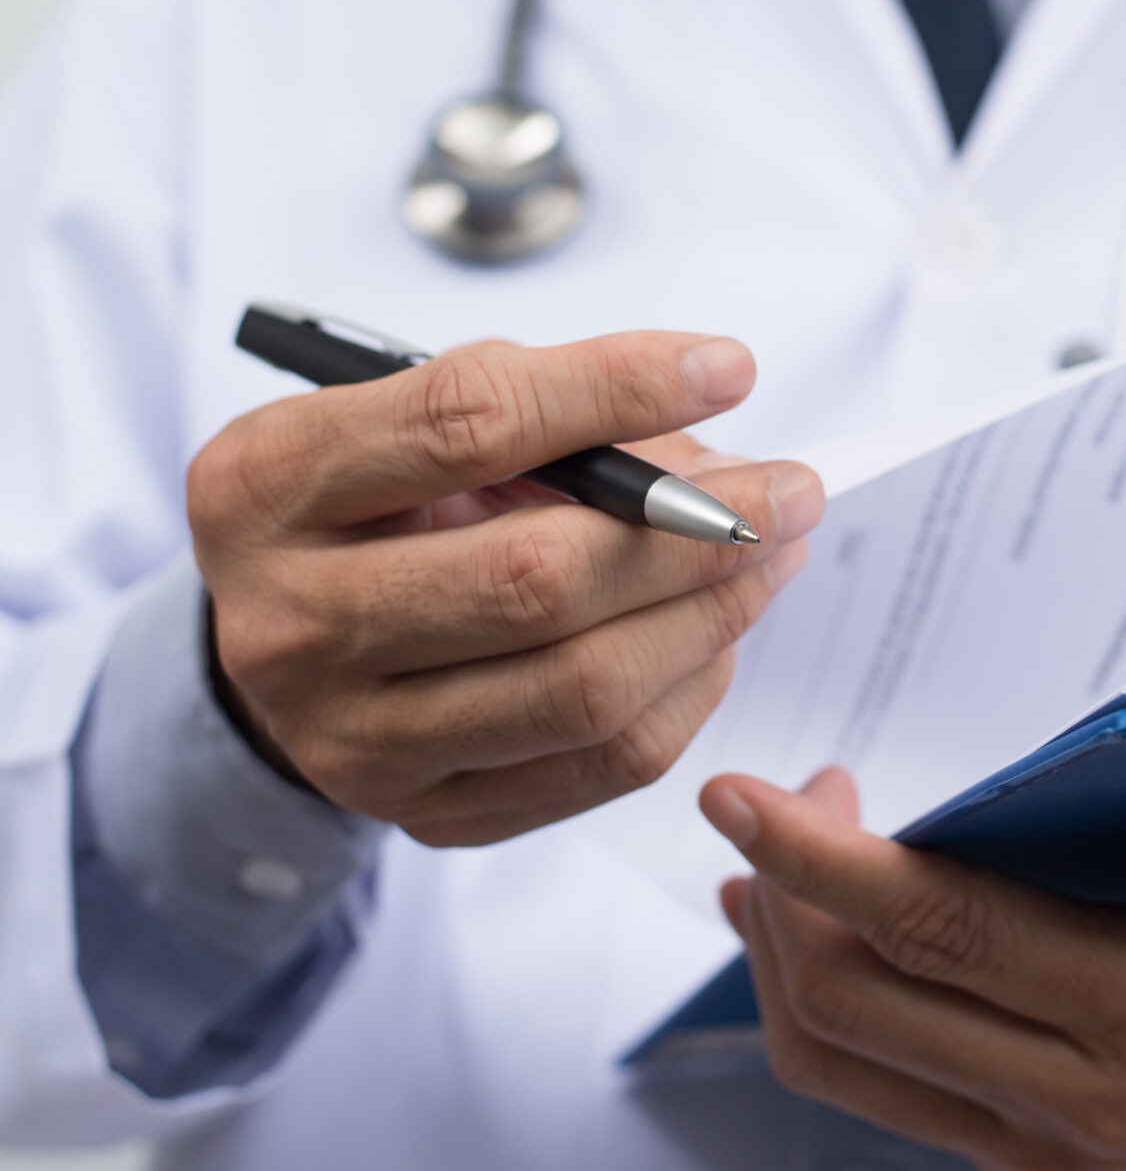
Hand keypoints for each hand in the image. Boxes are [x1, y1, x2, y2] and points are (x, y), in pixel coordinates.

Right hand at [189, 330, 822, 844]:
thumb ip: (544, 413)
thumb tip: (719, 454)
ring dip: (713, 614)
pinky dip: (688, 691)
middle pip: (536, 578)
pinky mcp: (426, 817)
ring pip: (585, 688)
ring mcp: (352, 742)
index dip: (615, 387)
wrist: (289, 637)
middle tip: (793, 489)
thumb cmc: (376, 496)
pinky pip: (602, 763)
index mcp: (269, 484)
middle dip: (697, 527)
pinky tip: (717, 635)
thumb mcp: (412, 414)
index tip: (729, 370)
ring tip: (773, 556)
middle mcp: (291, 625)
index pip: (468, 422)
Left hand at [701, 770, 1125, 1169]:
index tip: (740, 790)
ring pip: (845, 1062)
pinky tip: (817, 936)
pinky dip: (822, 1010)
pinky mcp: (1032, 1159)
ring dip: (781, 953)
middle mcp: (1078, 1103)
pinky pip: (884, 1093)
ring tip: (775, 860)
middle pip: (855, 1002)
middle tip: (787, 789)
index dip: (819, 858)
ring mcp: (1045, 1148)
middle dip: (782, 887)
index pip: (937, 930)